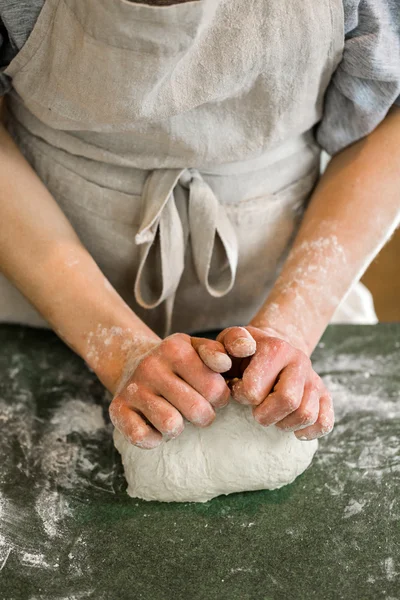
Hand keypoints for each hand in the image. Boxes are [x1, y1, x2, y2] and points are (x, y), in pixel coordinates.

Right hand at [109, 333, 231, 448]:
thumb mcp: (197, 348)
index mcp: (175, 349)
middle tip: (198, 409)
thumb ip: (217, 352)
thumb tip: (225, 364)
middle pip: (197, 410)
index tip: (212, 395)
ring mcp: (133, 388)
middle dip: (205, 416)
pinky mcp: (117, 409)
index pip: (215, 388)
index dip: (220, 398)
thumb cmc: (177, 362)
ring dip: (179, 427)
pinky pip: (142, 437)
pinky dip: (153, 439)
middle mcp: (151, 366)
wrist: (132, 362)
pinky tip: (155, 426)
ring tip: (177, 416)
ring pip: (170, 424)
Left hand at [217, 326, 333, 440]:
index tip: (238, 390)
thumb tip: (237, 353)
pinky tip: (292, 428)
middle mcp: (300, 361)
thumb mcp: (230, 340)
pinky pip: (324, 423)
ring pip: (307, 414)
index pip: (255, 389)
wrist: (274, 348)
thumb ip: (225, 343)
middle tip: (256, 411)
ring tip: (272, 416)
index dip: (242, 396)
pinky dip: (308, 432)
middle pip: (288, 401)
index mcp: (276, 348)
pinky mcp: (325, 396)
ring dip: (284, 424)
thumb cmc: (245, 351)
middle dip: (265, 415)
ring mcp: (314, 380)